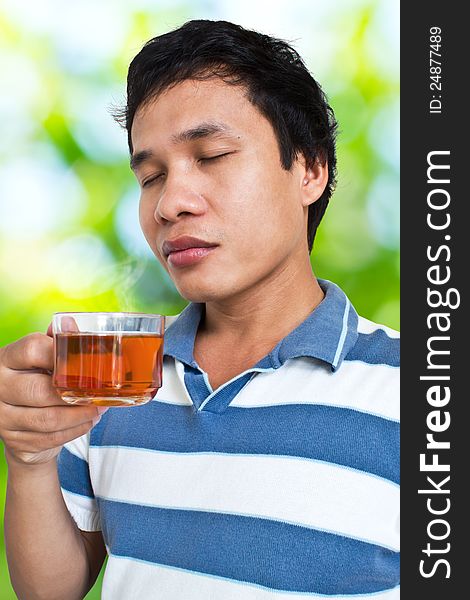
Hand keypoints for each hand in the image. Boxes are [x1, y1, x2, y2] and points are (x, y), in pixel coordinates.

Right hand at [0, 331, 105, 466]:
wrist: (20, 422)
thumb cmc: (37, 380)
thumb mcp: (43, 359)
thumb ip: (57, 342)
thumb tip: (70, 322)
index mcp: (7, 358)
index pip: (33, 349)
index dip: (62, 355)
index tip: (86, 362)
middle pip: (40, 390)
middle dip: (75, 394)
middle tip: (99, 393)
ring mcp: (3, 416)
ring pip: (48, 419)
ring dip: (80, 415)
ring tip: (98, 408)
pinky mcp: (14, 439)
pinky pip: (50, 437)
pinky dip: (74, 430)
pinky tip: (88, 421)